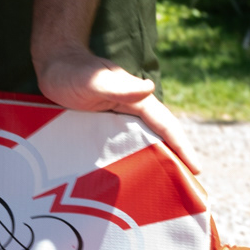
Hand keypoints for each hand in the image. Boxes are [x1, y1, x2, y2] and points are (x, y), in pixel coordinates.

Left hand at [34, 46, 199, 173]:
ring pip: (144, 139)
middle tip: (187, 183)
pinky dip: (135, 154)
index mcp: (137, 99)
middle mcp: (133, 107)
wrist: (54, 66)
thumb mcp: (94, 81)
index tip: (195, 168)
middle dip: (176, 156)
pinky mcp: (104, 122)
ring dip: (157, 157)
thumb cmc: (72, 73)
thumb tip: (149, 88)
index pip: (165, 125)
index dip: (181, 146)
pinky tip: (133, 170)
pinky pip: (125, 141)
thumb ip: (118, 87)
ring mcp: (119, 115)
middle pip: (160, 134)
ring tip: (166, 182)